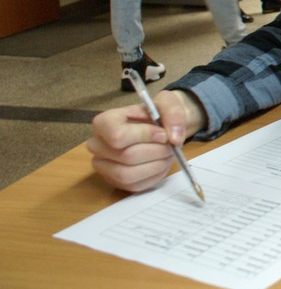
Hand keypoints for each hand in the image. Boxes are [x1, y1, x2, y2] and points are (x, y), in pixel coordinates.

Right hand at [87, 90, 205, 192]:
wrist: (160, 127)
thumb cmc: (158, 114)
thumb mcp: (168, 103)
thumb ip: (173, 115)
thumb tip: (174, 139)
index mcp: (104, 122)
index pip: (117, 136)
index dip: (144, 136)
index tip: (163, 134)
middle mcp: (98, 145)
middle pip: (126, 156)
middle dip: (156, 151)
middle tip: (171, 145)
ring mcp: (104, 165)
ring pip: (128, 174)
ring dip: (156, 165)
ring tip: (168, 154)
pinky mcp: (115, 181)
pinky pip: (135, 185)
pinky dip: (154, 175)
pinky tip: (161, 163)